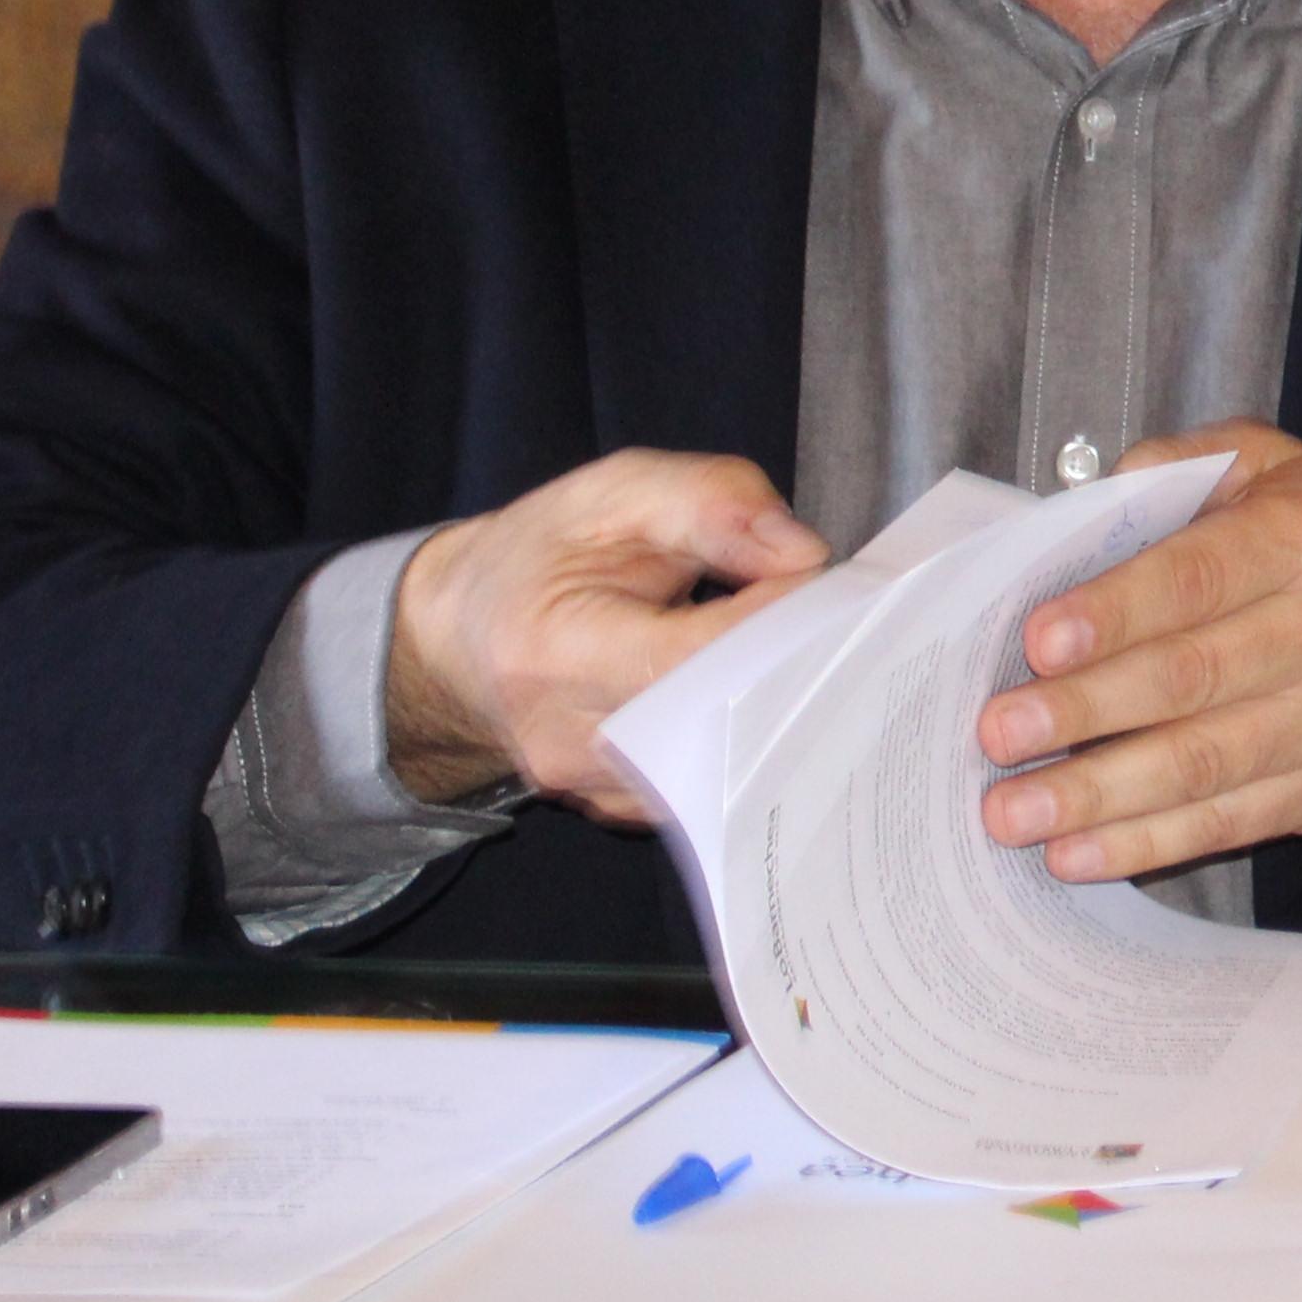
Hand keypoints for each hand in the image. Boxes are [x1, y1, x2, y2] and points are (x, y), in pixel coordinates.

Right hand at [380, 449, 827, 819]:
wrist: (462, 633)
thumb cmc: (540, 556)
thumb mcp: (617, 494)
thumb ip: (714, 502)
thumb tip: (803, 553)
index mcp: (556, 650)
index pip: (697, 656)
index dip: (776, 622)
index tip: (825, 587)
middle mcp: (570, 739)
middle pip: (723, 724)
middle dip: (794, 671)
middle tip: (838, 625)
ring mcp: (594, 789)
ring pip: (728, 765)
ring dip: (777, 706)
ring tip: (802, 653)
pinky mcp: (620, 808)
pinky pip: (712, 783)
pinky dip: (748, 736)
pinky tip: (762, 692)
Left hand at [975, 423, 1301, 882]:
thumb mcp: (1281, 469)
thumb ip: (1186, 464)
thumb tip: (1090, 500)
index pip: (1198, 577)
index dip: (1116, 612)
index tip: (1037, 642)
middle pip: (1191, 679)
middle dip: (1084, 711)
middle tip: (996, 733)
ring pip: (1201, 765)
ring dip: (1098, 794)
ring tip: (1012, 813)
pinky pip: (1224, 822)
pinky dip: (1145, 843)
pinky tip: (1074, 853)